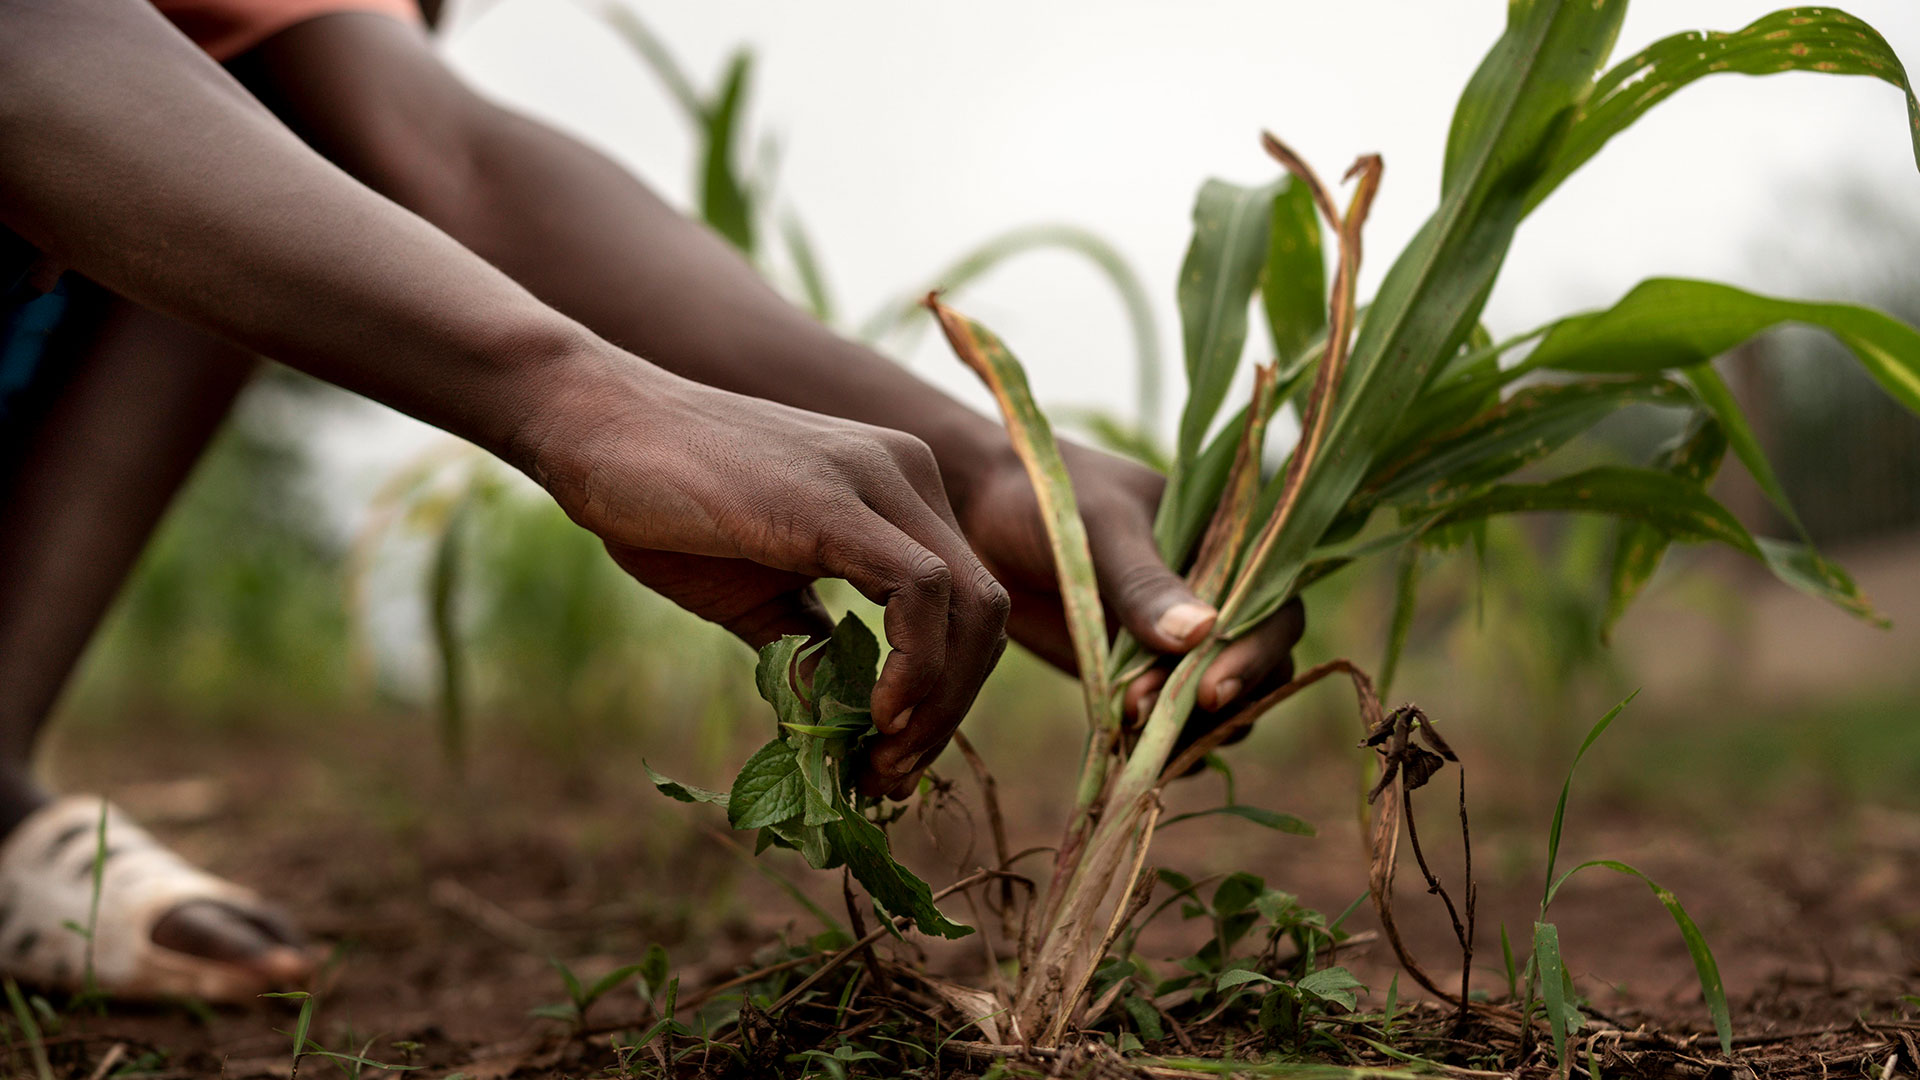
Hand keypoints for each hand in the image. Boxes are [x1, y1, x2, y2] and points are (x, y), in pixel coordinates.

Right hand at [524, 361, 1009, 797]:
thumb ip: (807, 647)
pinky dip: (917, 665)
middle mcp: (907, 474)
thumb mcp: (753, 592)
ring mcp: (878, 479)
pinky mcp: (835, 501)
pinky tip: (874, 713)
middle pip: (984, 611)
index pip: (966, 604)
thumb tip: (841, 724)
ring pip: (972, 605)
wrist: (591, 426)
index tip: (890, 756)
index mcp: (897, 491)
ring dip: (939, 704)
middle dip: (951, 709)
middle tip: (890, 775)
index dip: (945, 692)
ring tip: (881, 760)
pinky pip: (922, 591)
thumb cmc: (662, 502)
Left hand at [958, 440, 1306, 736]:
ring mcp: (1177, 641)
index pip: (1271, 607)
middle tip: (1156, 714)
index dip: (1255, 653)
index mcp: (1225, 546)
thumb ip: (1144, 582)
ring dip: (1190, 728)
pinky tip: (1124, 749)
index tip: (1210, 688)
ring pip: (1220, 703)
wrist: (979, 519)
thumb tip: (1203, 633)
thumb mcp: (1098, 531)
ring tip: (1130, 729)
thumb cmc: (1047, 500)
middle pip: (1260, 665)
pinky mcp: (1138, 675)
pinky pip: (1171, 720)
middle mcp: (1213, 597)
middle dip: (1221, 699)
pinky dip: (1159, 743)